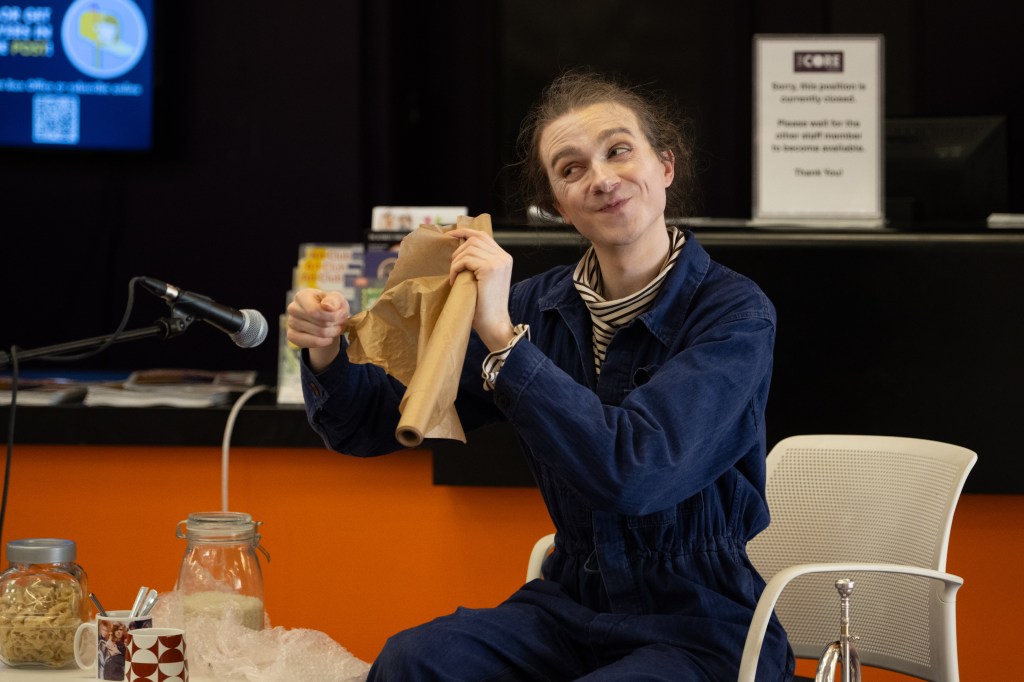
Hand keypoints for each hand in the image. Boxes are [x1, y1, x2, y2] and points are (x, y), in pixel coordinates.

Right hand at [286, 288, 349, 371]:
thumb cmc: (331, 306)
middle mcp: (293, 308)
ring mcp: (290, 323)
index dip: (332, 316)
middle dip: (335, 324)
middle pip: (320, 323)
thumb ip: (335, 300)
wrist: (326, 319)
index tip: (340, 314)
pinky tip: (328, 337)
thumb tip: (327, 306)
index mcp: (302, 296)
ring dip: (332, 333)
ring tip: (334, 327)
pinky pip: (312, 343)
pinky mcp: (291, 336)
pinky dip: (325, 342)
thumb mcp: (338, 300)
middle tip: (339, 322)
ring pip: (319, 334)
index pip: (315, 311)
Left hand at [447, 228, 514, 350]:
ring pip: (468, 248)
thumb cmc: (485, 306)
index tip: (451, 235)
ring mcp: (498, 262)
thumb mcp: (484, 280)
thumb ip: (479, 263)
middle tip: (453, 267)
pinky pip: (465, 260)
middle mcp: (503, 257)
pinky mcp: (490, 269)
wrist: (494, 323)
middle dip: (458, 249)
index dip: (465, 232)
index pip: (483, 235)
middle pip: (474, 239)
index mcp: (504, 258)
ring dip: (456, 262)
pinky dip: (455, 269)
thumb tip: (460, 250)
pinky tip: (454, 280)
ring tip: (454, 276)